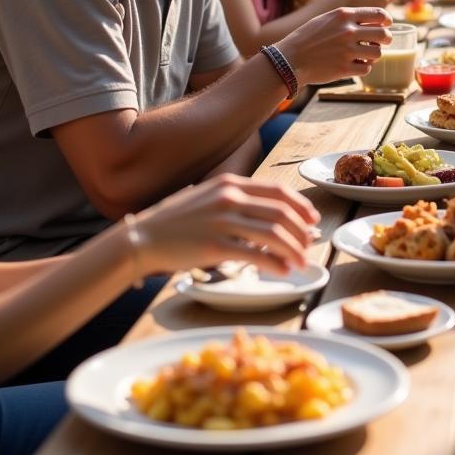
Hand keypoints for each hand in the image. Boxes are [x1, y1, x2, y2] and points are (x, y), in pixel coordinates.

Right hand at [135, 174, 320, 274]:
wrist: (141, 238)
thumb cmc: (176, 222)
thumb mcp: (207, 198)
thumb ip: (236, 201)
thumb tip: (269, 217)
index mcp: (230, 183)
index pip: (278, 191)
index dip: (300, 206)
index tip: (312, 219)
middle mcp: (229, 197)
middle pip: (280, 212)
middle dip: (301, 231)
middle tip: (310, 245)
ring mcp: (221, 220)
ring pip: (272, 233)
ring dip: (293, 249)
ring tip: (301, 263)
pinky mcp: (213, 246)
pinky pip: (254, 255)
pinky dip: (274, 264)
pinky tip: (282, 271)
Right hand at [279, 6, 391, 85]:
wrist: (289, 59)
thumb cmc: (307, 38)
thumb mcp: (326, 19)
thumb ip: (347, 18)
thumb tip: (371, 21)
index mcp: (344, 15)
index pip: (379, 14)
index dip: (386, 20)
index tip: (387, 24)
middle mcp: (348, 31)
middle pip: (384, 34)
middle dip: (386, 39)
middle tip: (381, 42)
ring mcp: (348, 50)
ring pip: (378, 53)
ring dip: (374, 54)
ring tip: (366, 55)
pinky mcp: (345, 68)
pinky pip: (367, 68)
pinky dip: (364, 67)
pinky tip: (356, 65)